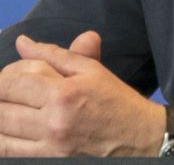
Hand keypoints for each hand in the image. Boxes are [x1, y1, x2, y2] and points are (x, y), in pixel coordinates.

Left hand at [0, 32, 164, 156]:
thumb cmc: (115, 101)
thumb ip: (53, 54)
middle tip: (11, 93)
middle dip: (1, 97)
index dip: (6, 76)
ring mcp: (50, 150)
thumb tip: (22, 42)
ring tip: (12, 110)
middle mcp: (53, 123)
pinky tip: (15, 131)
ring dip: (1, 120)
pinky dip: (6, 142)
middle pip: (2, 110)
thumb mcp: (90, 70)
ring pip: (1, 136)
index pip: (12, 82)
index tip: (12, 76)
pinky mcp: (49, 164)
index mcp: (64, 93)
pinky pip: (11, 155)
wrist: (139, 139)